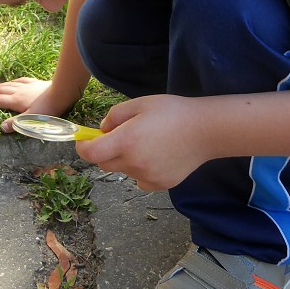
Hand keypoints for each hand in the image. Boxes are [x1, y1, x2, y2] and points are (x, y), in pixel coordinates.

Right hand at [0, 77, 78, 132]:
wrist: (61, 93)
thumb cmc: (47, 109)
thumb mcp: (30, 119)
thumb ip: (16, 123)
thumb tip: (1, 127)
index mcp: (16, 101)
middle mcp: (18, 91)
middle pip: (1, 91)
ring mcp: (26, 85)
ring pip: (9, 84)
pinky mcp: (34, 82)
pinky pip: (20, 80)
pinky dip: (13, 81)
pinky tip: (12, 81)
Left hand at [75, 94, 212, 190]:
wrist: (206, 130)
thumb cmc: (172, 112)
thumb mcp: (140, 103)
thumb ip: (115, 116)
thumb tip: (102, 130)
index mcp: (126, 142)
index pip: (91, 153)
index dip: (83, 146)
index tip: (84, 141)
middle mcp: (134, 163)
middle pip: (104, 164)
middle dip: (105, 151)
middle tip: (120, 137)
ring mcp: (147, 177)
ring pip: (123, 171)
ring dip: (125, 160)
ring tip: (146, 143)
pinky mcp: (160, 185)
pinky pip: (139, 179)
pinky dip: (140, 170)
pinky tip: (157, 156)